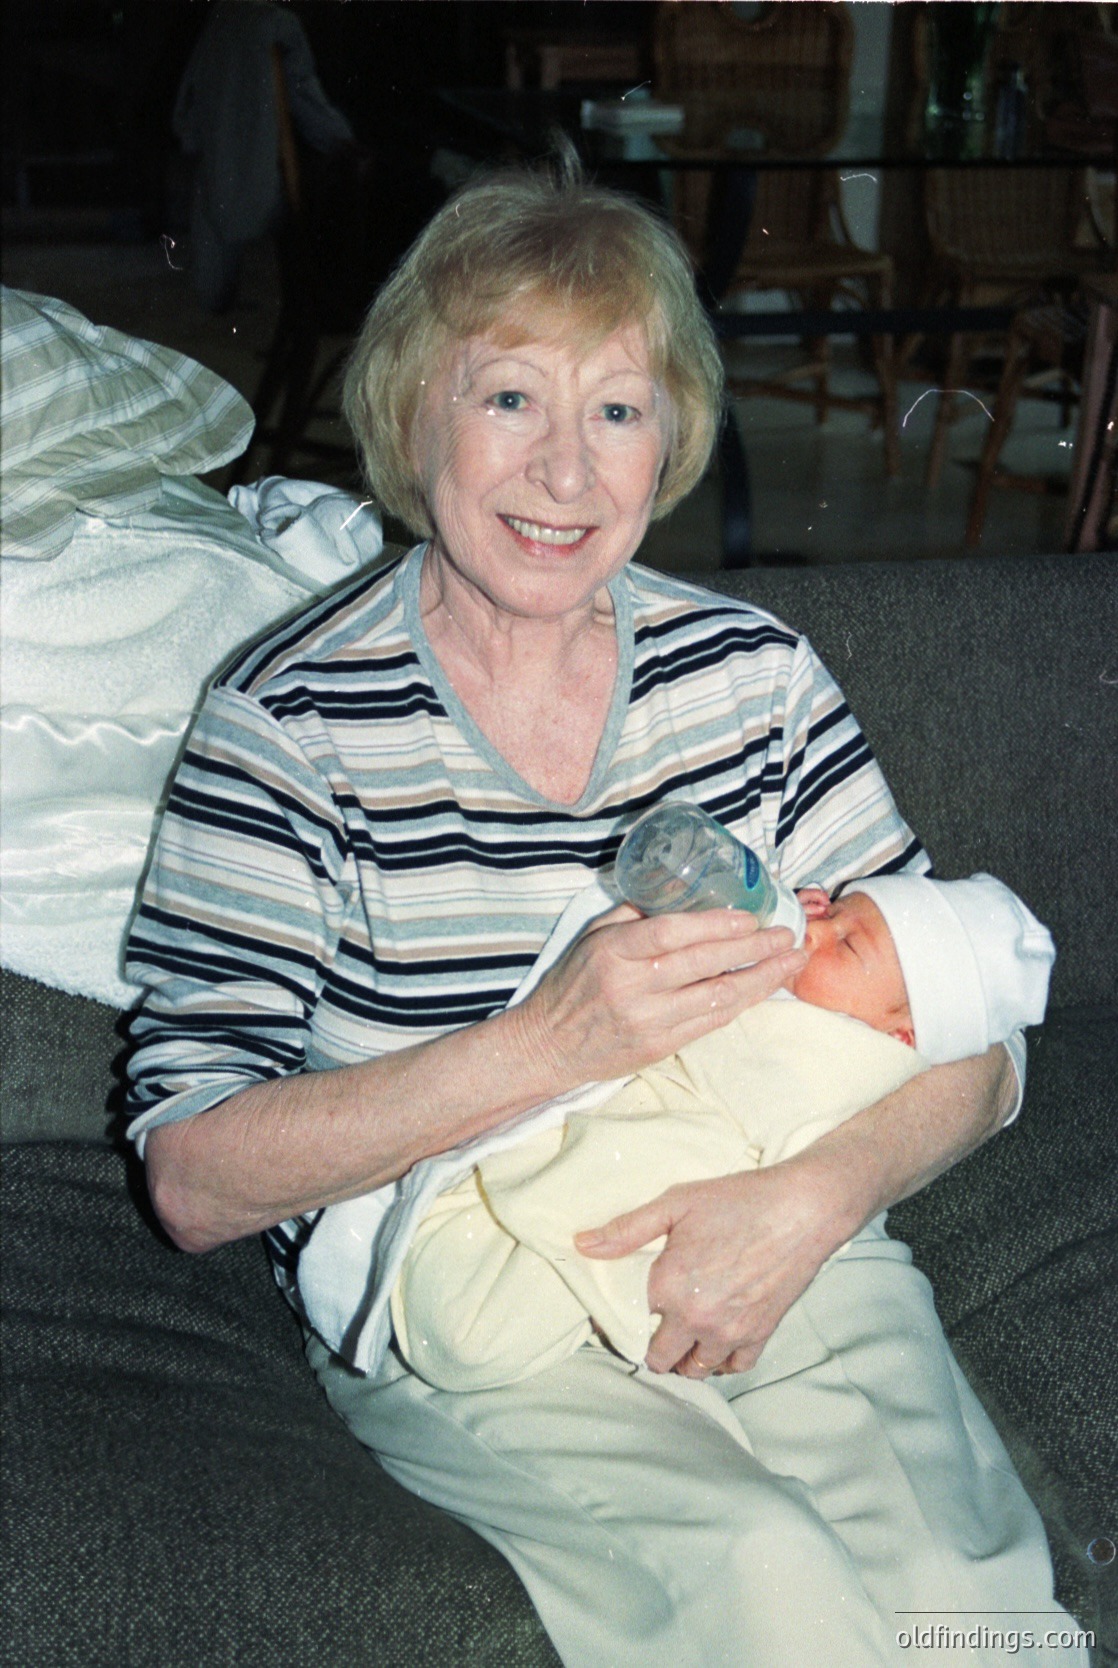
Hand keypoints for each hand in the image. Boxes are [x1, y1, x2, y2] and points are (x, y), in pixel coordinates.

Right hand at [512, 904, 807, 1094]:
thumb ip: (633, 916)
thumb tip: (680, 893)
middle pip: (702, 964)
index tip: (749, 917)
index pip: (670, 933)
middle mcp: (631, 986)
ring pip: (716, 997)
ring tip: (789, 961)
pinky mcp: (658, 1047)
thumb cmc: (571, 985)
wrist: (547, 1046)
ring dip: (760, 978)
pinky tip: (763, 988)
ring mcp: (647, 1020)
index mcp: (612, 952)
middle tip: (786, 934)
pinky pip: (710, 1022)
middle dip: (753, 948)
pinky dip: (741, 1003)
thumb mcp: (591, 938)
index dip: (714, 924)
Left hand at [574, 1155, 853, 1376]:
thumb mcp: (677, 1202)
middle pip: (658, 1358)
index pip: (626, 1323)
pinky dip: (721, 1360)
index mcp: (669, 1285)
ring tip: (680, 1335)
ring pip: (694, 1370)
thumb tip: (582, 1245)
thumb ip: (627, 1228)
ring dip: (684, 1358)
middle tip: (650, 1326)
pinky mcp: (760, 1335)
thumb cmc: (739, 1199)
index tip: (617, 1312)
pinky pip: (733, 1368)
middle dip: (649, 1345)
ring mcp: (730, 1332)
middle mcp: (696, 1317)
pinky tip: (714, 1339)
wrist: (803, 1208)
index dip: (617, 1319)